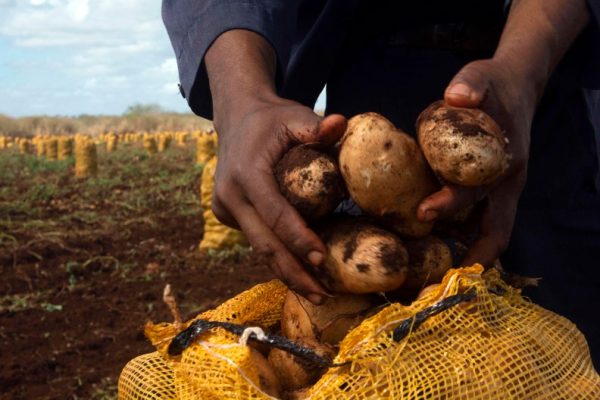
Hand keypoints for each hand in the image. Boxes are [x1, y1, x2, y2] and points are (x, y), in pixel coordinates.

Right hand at [212, 94, 346, 302]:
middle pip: (264, 244)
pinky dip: (277, 256)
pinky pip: (255, 239)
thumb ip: (317, 126)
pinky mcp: (227, 214)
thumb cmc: (271, 119)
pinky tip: (299, 272)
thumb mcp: (294, 116)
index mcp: (245, 173)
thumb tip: (343, 122)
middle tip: (323, 295)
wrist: (235, 118)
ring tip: (316, 294)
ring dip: (286, 271)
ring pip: (258, 247)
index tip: (321, 259)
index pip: (275, 214)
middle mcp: (230, 196)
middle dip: (294, 272)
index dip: (298, 238)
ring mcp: (225, 209)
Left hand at [417, 59, 535, 265]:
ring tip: (431, 274)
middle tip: (430, 274)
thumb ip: (471, 84)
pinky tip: (432, 243)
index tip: (424, 213)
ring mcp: (498, 190)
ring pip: (485, 231)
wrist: (516, 86)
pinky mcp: (487, 189)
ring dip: (464, 253)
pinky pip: (476, 219)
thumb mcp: (482, 76)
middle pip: (490, 230)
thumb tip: (456, 96)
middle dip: (465, 254)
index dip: (452, 205)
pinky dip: (459, 234)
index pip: (479, 193)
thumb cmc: (495, 85)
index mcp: (505, 164)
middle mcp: (504, 185)